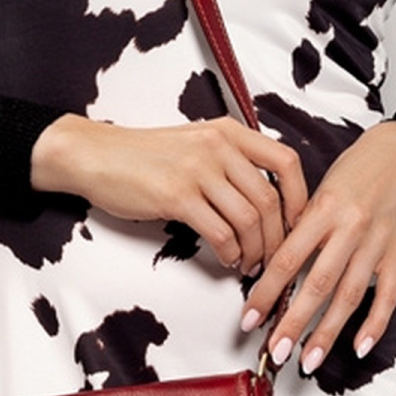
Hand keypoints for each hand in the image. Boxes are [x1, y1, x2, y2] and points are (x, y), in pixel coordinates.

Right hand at [29, 112, 308, 275]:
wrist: (95, 155)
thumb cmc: (144, 156)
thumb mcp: (196, 142)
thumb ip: (231, 160)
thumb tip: (266, 199)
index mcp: (228, 131)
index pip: (286, 161)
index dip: (300, 198)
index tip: (298, 224)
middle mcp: (218, 145)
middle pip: (269, 198)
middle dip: (277, 237)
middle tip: (273, 258)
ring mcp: (197, 169)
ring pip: (249, 218)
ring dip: (255, 250)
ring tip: (249, 264)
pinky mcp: (176, 195)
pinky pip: (220, 232)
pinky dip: (230, 252)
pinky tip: (227, 259)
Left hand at [236, 120, 395, 372]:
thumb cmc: (357, 169)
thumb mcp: (320, 189)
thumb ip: (302, 228)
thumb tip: (276, 269)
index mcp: (323, 209)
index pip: (286, 259)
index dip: (265, 293)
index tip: (249, 319)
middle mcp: (350, 227)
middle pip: (317, 284)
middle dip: (293, 323)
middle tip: (274, 351)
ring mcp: (377, 243)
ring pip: (348, 295)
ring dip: (327, 333)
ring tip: (307, 360)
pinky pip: (387, 294)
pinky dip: (374, 323)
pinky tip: (359, 346)